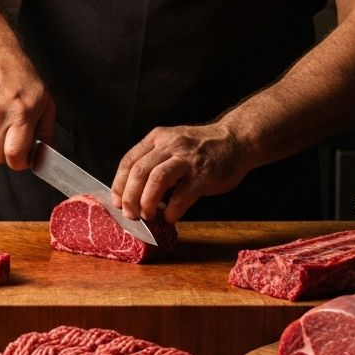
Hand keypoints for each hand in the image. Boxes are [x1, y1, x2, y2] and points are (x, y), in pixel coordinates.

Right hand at [0, 48, 55, 169]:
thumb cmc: (22, 78)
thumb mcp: (46, 103)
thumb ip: (46, 133)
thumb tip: (44, 156)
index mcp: (21, 114)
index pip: (14, 155)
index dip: (20, 163)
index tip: (24, 159)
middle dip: (7, 154)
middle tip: (15, 141)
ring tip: (3, 122)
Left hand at [111, 122, 249, 223]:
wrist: (237, 140)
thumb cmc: (202, 148)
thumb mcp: (173, 143)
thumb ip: (154, 160)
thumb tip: (132, 191)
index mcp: (158, 138)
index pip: (129, 161)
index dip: (119, 184)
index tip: (117, 202)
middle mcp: (170, 146)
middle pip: (139, 171)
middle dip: (130, 197)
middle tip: (130, 214)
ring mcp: (187, 160)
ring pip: (156, 180)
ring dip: (147, 202)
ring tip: (147, 215)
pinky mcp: (203, 175)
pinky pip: (181, 196)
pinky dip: (172, 210)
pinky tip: (170, 216)